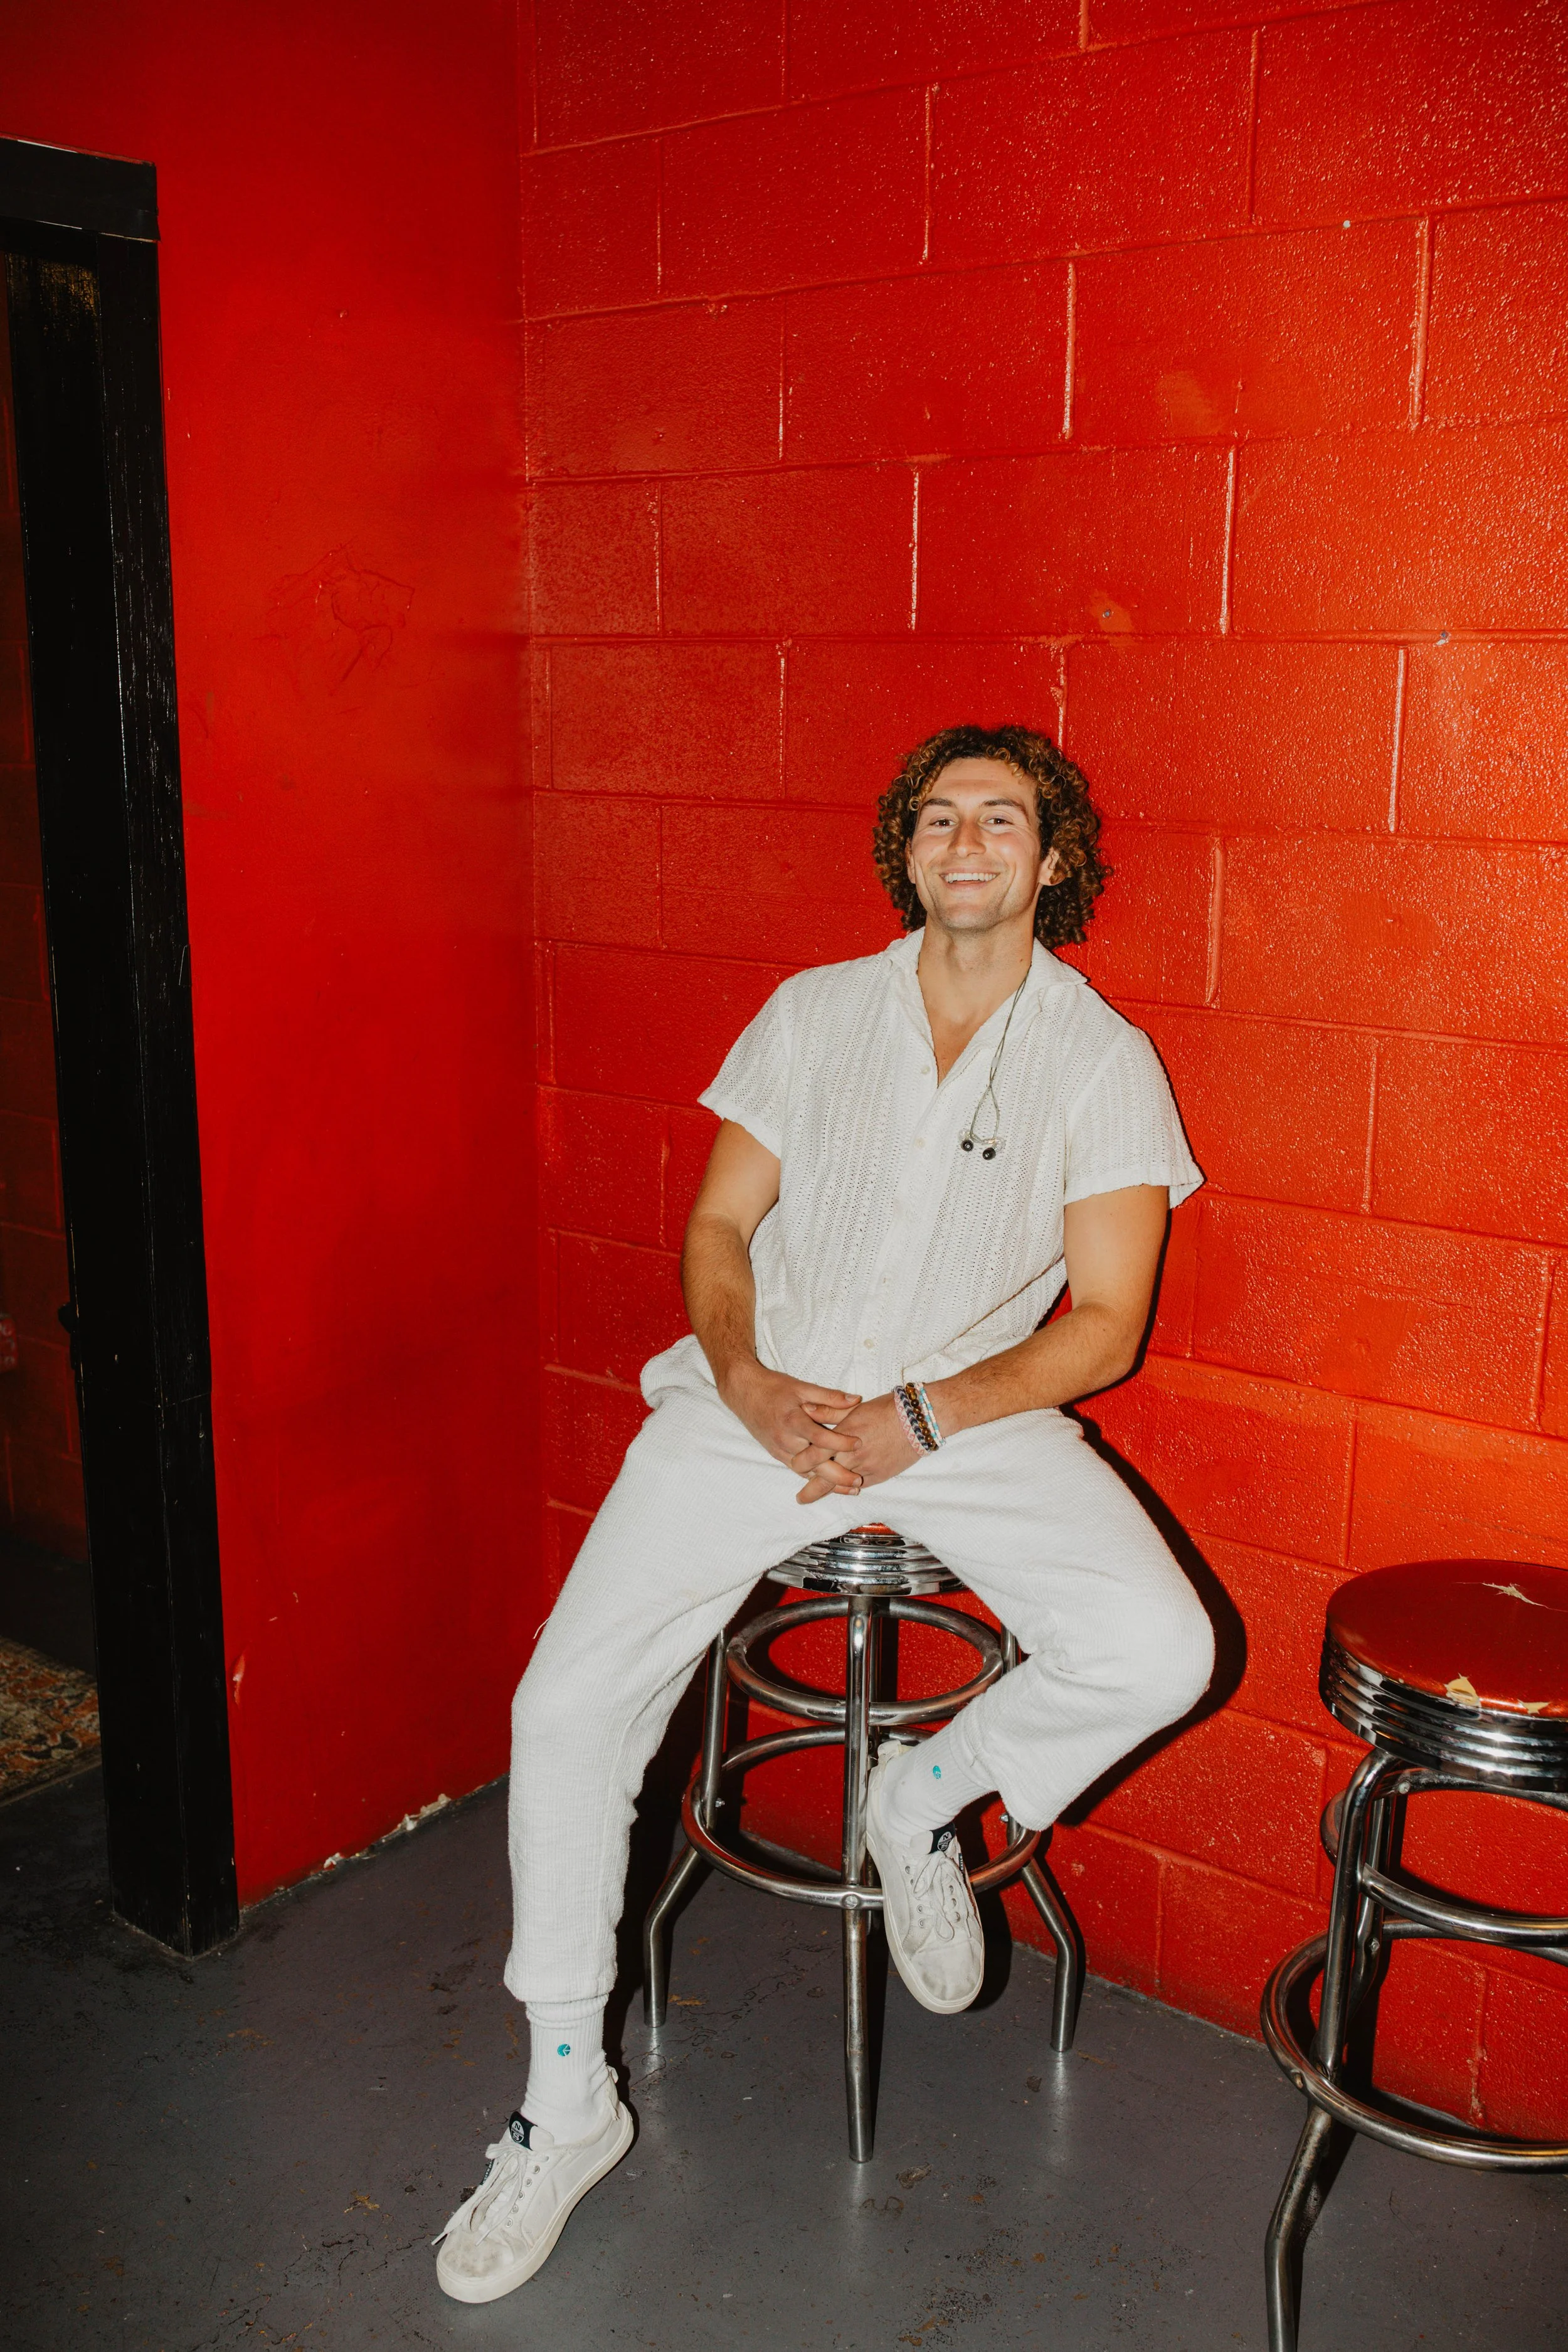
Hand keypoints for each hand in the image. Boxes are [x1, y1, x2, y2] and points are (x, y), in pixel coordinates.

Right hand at [720, 1360, 864, 1498]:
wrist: (744, 1392)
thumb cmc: (774, 1387)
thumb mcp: (802, 1387)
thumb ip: (830, 1396)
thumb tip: (856, 1400)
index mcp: (793, 1421)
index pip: (820, 1438)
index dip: (840, 1443)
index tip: (859, 1443)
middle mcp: (785, 1440)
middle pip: (814, 1464)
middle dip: (837, 1475)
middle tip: (858, 1480)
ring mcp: (780, 1450)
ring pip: (806, 1472)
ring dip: (828, 1482)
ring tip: (850, 1488)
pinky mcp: (777, 1454)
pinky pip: (797, 1470)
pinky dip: (814, 1477)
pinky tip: (830, 1483)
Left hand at [790, 1391, 918, 1505]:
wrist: (918, 1420)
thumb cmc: (886, 1409)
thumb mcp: (853, 1408)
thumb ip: (828, 1411)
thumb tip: (805, 1408)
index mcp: (843, 1436)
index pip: (814, 1455)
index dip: (800, 1463)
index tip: (795, 1465)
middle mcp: (853, 1455)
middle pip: (824, 1479)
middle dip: (809, 1492)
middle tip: (801, 1498)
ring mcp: (867, 1469)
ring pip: (841, 1486)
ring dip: (828, 1491)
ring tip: (816, 1497)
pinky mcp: (880, 1476)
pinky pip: (859, 1486)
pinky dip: (849, 1488)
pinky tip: (842, 1489)